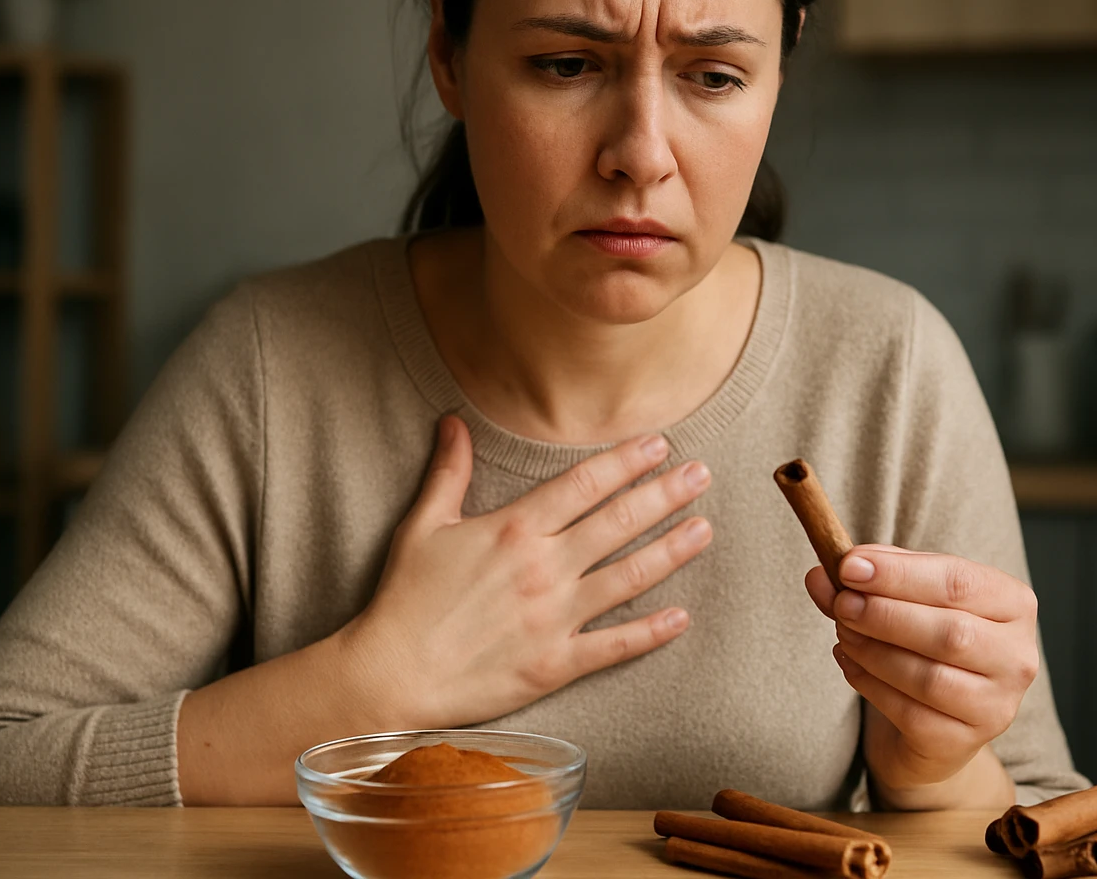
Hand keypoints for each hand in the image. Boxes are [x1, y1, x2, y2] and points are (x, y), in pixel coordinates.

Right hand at [343, 415, 712, 727]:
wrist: (391, 673)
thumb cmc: (404, 598)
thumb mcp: (423, 525)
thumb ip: (449, 472)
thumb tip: (454, 421)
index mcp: (515, 529)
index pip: (585, 483)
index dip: (626, 460)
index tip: (658, 443)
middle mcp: (544, 567)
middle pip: (619, 521)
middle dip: (665, 493)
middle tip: (701, 473)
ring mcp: (554, 617)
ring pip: (629, 576)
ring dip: (672, 550)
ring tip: (705, 528)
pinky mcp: (556, 665)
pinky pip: (616, 645)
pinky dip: (653, 632)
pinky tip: (683, 616)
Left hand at [805, 545, 1038, 795]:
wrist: (941, 715)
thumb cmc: (929, 639)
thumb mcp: (909, 597)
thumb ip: (871, 581)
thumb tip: (822, 575)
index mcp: (1014, 604)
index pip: (959, 582)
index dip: (900, 573)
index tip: (850, 566)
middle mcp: (1016, 657)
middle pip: (950, 633)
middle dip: (884, 614)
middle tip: (841, 603)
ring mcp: (995, 706)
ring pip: (929, 677)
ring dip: (873, 650)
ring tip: (843, 632)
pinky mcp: (962, 741)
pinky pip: (909, 713)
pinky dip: (869, 683)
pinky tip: (849, 660)